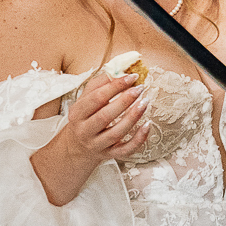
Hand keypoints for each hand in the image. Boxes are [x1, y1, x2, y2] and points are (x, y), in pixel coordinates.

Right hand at [33, 74, 148, 205]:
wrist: (77, 148)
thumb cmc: (85, 118)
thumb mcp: (85, 100)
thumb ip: (99, 84)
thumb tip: (119, 71)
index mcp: (78, 113)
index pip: (97, 98)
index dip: (115, 86)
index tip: (132, 77)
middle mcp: (85, 131)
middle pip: (105, 116)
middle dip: (124, 101)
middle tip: (140, 88)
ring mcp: (97, 145)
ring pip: (116, 133)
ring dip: (133, 117)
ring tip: (145, 102)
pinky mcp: (110, 155)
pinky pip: (126, 150)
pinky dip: (138, 139)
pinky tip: (148, 125)